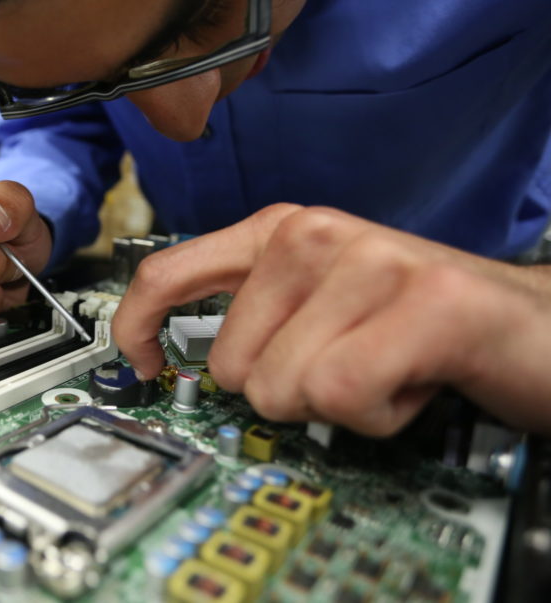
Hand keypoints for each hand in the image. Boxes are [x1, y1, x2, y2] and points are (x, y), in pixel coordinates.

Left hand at [112, 204, 550, 435]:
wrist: (527, 324)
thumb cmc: (413, 323)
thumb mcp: (316, 307)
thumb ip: (251, 319)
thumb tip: (171, 359)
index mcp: (277, 232)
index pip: (167, 273)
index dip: (135, 327)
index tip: (144, 368)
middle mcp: (314, 235)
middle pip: (233, 367)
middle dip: (289, 392)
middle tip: (350, 365)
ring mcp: (370, 261)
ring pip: (285, 386)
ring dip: (340, 406)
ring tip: (388, 368)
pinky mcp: (425, 301)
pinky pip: (346, 394)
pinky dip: (380, 414)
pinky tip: (413, 381)